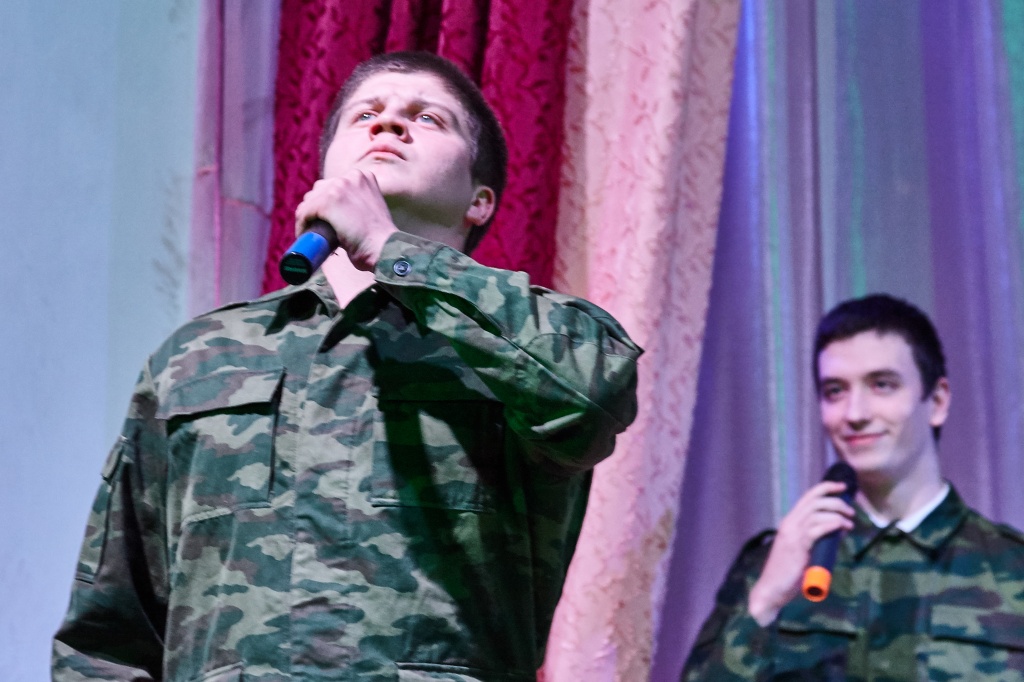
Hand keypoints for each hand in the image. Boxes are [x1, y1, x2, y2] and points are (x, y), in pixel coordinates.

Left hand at [294, 169, 397, 270]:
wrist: (385, 250)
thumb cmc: (379, 240)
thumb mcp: (371, 211)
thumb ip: (359, 204)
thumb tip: (340, 214)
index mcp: (363, 176)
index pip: (332, 186)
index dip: (323, 205)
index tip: (322, 222)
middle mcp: (351, 177)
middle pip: (318, 191)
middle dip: (314, 210)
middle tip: (317, 231)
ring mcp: (339, 187)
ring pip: (309, 202)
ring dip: (307, 218)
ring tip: (311, 235)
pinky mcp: (328, 202)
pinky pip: (304, 213)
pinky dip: (301, 226)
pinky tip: (304, 236)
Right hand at [747, 481, 853, 624]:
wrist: (772, 589)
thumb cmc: (789, 572)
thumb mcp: (804, 550)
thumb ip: (818, 537)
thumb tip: (840, 527)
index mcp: (790, 521)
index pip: (809, 496)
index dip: (827, 488)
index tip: (843, 488)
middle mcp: (790, 523)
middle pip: (815, 501)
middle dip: (837, 501)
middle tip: (851, 512)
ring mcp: (792, 534)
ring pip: (817, 512)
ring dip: (837, 514)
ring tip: (849, 523)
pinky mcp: (797, 546)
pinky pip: (816, 529)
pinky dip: (831, 525)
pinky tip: (841, 527)